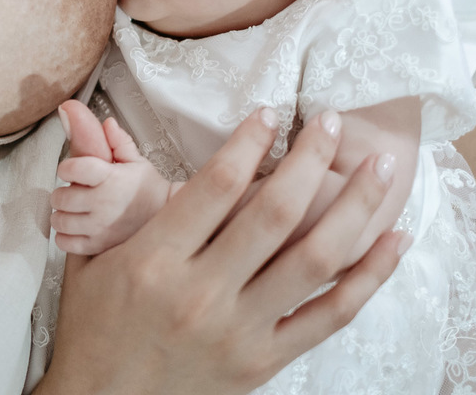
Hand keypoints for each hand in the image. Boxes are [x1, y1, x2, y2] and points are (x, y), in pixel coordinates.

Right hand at [34, 108, 407, 394]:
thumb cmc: (91, 325)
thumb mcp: (84, 254)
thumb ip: (97, 184)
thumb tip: (82, 117)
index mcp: (153, 261)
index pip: (214, 187)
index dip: (248, 143)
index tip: (270, 114)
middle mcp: (201, 294)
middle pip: (273, 213)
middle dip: (311, 159)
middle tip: (333, 123)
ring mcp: (239, 331)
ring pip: (314, 259)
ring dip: (355, 207)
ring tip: (380, 168)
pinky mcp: (264, 361)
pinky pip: (331, 315)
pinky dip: (370, 276)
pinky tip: (393, 240)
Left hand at [52, 101, 171, 253]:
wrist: (169, 220)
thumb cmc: (149, 190)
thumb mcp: (137, 162)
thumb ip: (118, 142)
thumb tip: (107, 123)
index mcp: (111, 179)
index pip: (74, 168)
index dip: (66, 168)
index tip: (69, 170)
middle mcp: (104, 204)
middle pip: (61, 197)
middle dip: (61, 192)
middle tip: (71, 192)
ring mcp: (100, 227)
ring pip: (60, 221)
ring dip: (61, 214)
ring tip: (71, 210)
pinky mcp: (99, 246)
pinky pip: (67, 244)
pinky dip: (64, 236)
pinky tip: (73, 229)